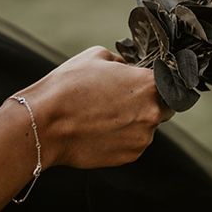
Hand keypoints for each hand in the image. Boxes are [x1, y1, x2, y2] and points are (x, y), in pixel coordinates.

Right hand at [16, 46, 172, 169]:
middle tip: (121, 101)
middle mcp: (152, 111)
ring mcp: (143, 136)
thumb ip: (122, 61)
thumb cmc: (68, 87)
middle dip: (148, 103)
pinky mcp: (131, 155)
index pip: (168, 81)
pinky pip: (134, 143)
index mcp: (149, 83)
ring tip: (104, 116)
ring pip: (147, 126)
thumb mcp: (96, 56)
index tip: (143, 84)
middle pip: (163, 106)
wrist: (44, 124)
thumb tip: (129, 67)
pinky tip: (101, 131)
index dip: (155, 82)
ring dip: (134, 122)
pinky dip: (123, 138)